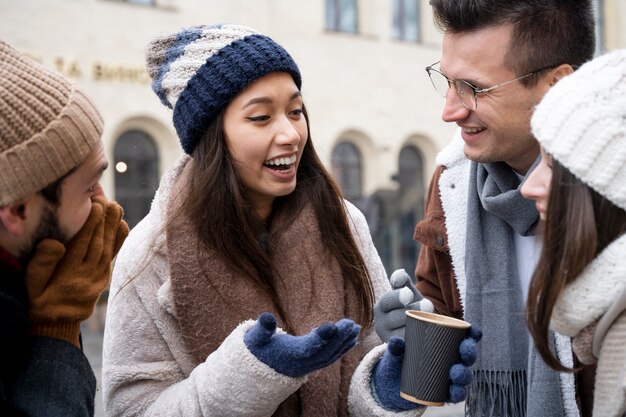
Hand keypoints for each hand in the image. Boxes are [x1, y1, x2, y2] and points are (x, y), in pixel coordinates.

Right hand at [25, 197, 128, 346]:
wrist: (57, 323)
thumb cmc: (40, 298)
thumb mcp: (32, 283)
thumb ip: (42, 263)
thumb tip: (55, 242)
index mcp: (70, 274)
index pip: (84, 244)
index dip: (91, 223)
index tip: (94, 204)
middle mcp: (89, 275)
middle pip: (100, 242)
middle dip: (104, 219)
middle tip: (104, 198)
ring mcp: (100, 276)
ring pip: (109, 247)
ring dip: (113, 225)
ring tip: (114, 205)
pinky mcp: (104, 277)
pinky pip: (114, 255)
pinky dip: (119, 239)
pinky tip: (122, 223)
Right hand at [244, 312, 360, 377]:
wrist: (261, 369)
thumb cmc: (260, 348)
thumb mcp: (256, 338)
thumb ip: (262, 329)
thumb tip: (266, 318)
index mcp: (291, 355)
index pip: (308, 346)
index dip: (320, 337)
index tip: (332, 326)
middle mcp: (303, 363)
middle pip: (324, 351)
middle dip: (339, 338)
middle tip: (351, 324)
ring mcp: (310, 366)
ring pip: (331, 355)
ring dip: (345, 342)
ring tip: (356, 328)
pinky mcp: (315, 365)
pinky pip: (332, 357)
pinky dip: (343, 348)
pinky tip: (354, 338)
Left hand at [372, 325, 481, 410]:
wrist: (393, 383)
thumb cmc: (401, 360)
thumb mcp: (397, 353)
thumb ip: (396, 348)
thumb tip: (396, 341)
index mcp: (445, 344)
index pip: (464, 337)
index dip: (472, 333)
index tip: (473, 329)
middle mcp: (452, 360)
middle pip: (467, 355)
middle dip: (469, 351)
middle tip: (464, 348)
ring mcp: (450, 377)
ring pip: (464, 375)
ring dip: (464, 373)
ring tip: (455, 372)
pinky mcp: (444, 392)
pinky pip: (456, 394)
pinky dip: (457, 393)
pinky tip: (454, 391)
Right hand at [374, 269, 432, 341]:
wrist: (415, 333)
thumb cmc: (412, 309)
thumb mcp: (409, 295)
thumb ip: (404, 283)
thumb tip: (400, 273)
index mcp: (383, 305)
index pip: (388, 300)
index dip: (397, 296)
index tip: (409, 294)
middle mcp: (381, 322)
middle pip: (396, 315)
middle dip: (414, 310)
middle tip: (428, 306)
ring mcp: (387, 338)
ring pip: (401, 331)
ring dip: (417, 326)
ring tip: (429, 321)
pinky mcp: (395, 351)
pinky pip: (405, 346)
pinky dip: (413, 341)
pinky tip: (422, 337)